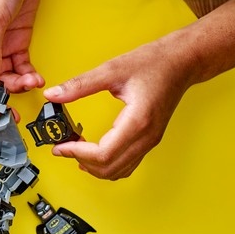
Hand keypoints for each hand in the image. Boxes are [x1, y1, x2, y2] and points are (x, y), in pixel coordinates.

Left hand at [45, 37, 196, 179]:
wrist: (181, 62)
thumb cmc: (153, 63)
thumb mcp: (112, 69)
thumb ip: (80, 85)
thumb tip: (53, 95)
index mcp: (138, 121)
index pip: (104, 154)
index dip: (77, 153)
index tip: (60, 146)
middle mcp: (146, 137)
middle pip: (110, 168)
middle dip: (81, 161)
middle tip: (63, 148)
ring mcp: (150, 141)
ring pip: (118, 171)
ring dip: (94, 167)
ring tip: (75, 150)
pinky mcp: (149, 140)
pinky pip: (127, 164)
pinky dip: (107, 165)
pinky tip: (93, 153)